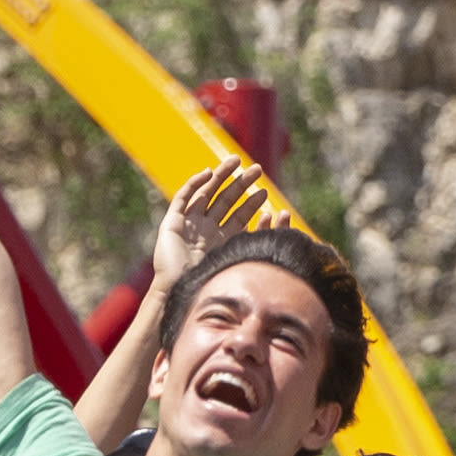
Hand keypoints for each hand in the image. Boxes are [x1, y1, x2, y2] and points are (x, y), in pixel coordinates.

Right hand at [154, 160, 286, 291]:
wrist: (179, 293)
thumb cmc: (207, 284)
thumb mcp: (236, 263)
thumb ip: (253, 251)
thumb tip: (284, 245)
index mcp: (220, 242)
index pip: (238, 217)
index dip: (251, 204)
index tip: (266, 193)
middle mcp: (204, 231)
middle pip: (225, 201)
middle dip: (241, 185)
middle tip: (257, 169)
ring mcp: (188, 225)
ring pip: (206, 194)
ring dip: (220, 177)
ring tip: (236, 161)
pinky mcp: (171, 223)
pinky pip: (183, 198)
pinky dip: (194, 184)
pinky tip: (208, 173)